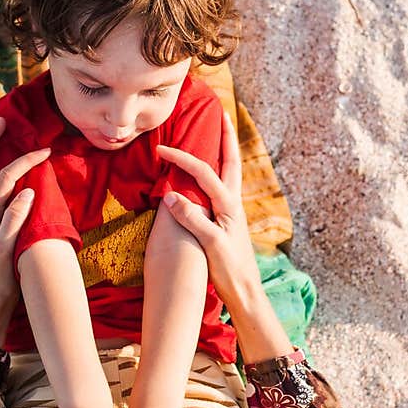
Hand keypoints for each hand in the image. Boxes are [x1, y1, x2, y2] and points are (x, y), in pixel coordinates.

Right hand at [0, 117, 50, 342]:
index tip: (1, 121)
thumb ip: (14, 210)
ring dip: (16, 171)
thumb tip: (30, 186)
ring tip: (39, 155)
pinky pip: (6, 227)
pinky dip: (16, 210)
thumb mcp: (8, 233)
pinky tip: (29, 195)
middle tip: (6, 122)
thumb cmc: (5, 266)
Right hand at [156, 110, 261, 312]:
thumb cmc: (230, 270)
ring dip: (225, 151)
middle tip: (222, 115)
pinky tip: (212, 174)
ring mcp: (232, 211)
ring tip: (219, 135)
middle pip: (230, 160)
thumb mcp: (211, 244)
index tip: (161, 151)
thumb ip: (193, 218)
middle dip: (226, 137)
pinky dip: (218, 171)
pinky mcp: (228, 220)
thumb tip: (170, 194)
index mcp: (229, 204)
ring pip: (229, 172)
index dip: (182, 159)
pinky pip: (222, 187)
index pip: (203, 172)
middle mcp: (234, 202)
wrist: (246, 292)